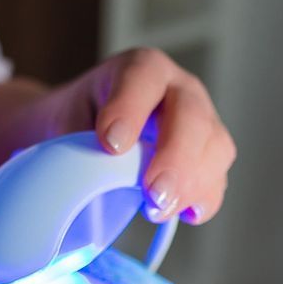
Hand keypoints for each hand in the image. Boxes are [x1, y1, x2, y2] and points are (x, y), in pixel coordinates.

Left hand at [43, 47, 237, 225]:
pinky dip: (203, 199)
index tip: (111, 145)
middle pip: (192, 116)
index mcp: (141, 69)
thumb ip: (74, 146)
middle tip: (153, 193)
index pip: (143, 79)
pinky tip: (184, 215)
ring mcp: (202, 123)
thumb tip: (83, 186)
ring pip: (216, 148)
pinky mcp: (208, 157)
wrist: (84, 131)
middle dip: (175, 158)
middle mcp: (179, 90)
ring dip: (192, 185)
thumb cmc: (78, 121)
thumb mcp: (64, 122)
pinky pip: (217, 179)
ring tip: (158, 211)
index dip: (130, 110)